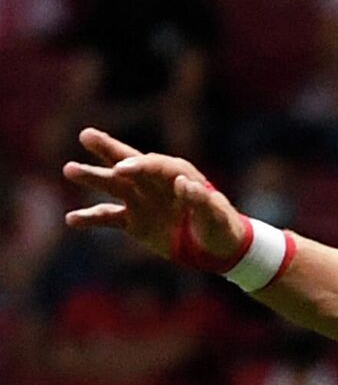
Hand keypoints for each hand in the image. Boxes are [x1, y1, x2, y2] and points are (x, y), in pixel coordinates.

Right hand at [63, 128, 246, 268]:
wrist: (217, 248)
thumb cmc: (222, 227)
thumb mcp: (216, 215)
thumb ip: (201, 200)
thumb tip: (184, 183)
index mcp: (180, 175)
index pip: (154, 165)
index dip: (138, 166)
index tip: (119, 169)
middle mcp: (157, 183)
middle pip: (130, 162)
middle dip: (109, 149)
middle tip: (86, 135)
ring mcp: (143, 200)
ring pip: (114, 185)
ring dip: (93, 177)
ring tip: (69, 168)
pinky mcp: (134, 220)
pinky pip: (108, 217)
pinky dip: (90, 218)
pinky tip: (71, 218)